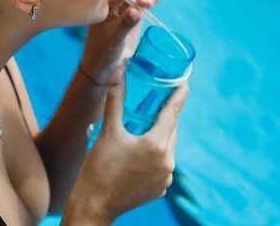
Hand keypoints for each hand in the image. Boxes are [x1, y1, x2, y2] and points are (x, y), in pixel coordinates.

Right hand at [62, 76, 188, 224]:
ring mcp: (165, 178)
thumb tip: (118, 73)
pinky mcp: (160, 188)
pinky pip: (164, 162)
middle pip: (171, 129)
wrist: (94, 205)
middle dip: (168, 114)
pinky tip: (145, 146)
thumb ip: (116, 100)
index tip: (185, 84)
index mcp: (156, 145)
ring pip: (168, 146)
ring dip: (162, 133)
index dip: (179, 97)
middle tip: (164, 98)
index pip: (172, 114)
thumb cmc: (99, 167)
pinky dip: (157, 151)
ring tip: (153, 120)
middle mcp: (166, 162)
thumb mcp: (108, 131)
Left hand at [81, 0, 162, 84]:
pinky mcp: (135, 9)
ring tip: (151, 3)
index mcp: (103, 1)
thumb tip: (136, 10)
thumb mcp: (114, 39)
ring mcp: (125, 3)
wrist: (104, 65)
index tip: (145, 4)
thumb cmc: (103, 51)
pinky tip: (155, 0)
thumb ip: (125, 23)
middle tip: (148, 5)